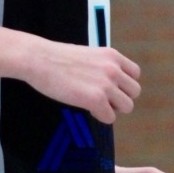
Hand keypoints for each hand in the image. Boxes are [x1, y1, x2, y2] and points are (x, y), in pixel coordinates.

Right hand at [23, 41, 140, 123]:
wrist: (38, 59)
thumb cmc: (57, 58)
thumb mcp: (88, 55)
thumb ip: (103, 67)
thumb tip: (111, 85)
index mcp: (112, 55)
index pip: (135, 74)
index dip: (122, 83)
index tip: (106, 86)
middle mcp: (114, 69)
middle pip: (134, 92)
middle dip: (119, 98)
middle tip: (100, 97)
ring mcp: (106, 84)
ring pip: (127, 106)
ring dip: (112, 108)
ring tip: (93, 104)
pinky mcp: (96, 99)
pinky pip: (110, 117)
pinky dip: (99, 116)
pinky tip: (85, 107)